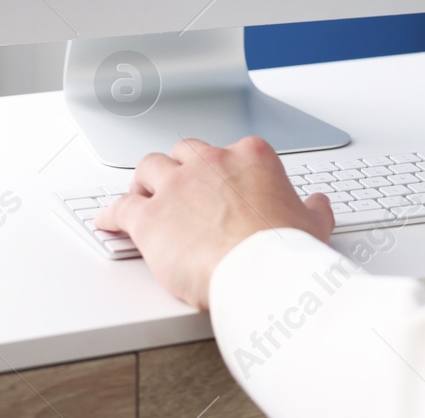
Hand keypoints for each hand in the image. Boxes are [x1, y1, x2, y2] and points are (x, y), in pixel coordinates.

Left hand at [93, 136, 333, 308]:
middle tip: (177, 185)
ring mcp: (176, 188)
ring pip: (149, 168)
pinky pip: (121, 208)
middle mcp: (210, 163)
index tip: (219, 185)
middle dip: (179, 167)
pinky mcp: (150, 219)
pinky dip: (111, 214)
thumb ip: (312, 209)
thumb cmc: (285, 251)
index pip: (228, 151)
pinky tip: (108, 221)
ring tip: (141, 194)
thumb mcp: (313, 225)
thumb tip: (317, 204)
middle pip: (184, 153)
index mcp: (249, 157)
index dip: (220, 170)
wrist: (262, 273)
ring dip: (144, 181)